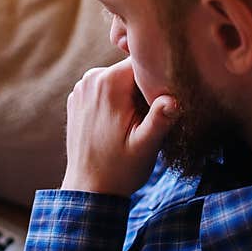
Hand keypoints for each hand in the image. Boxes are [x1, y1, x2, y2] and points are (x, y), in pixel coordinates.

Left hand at [61, 58, 178, 196]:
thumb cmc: (119, 170)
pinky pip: (105, 89)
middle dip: (144, 88)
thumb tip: (174, 99)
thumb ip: (160, 120)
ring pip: (119, 78)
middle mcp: (91, 78)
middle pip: (131, 69)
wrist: (88, 189)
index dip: (158, 77)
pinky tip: (119, 124)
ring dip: (131, 95)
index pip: (144, 61)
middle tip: (149, 117)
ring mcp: (81, 87)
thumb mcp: (146, 147)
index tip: (164, 99)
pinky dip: (116, 100)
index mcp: (109, 82)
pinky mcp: (77, 99)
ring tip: (135, 122)